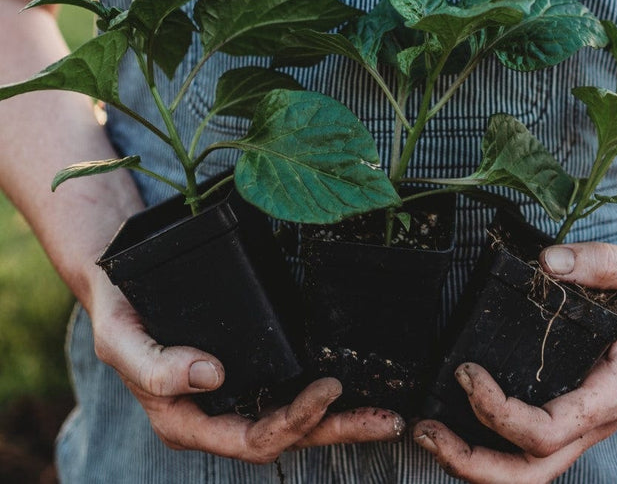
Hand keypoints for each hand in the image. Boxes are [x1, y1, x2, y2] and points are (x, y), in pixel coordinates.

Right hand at [90, 279, 404, 461]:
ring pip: (294, 418)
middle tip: (387, 418)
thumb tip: (211, 375)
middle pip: (286, 435)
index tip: (329, 387)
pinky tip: (352, 385)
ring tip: (386, 413)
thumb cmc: (119, 317)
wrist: (121, 289)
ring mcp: (235, 395)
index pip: (252, 437)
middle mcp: (217, 414)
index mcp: (187, 421)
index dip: (294, 420)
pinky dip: (323, 394)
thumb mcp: (120, 342)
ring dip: (340, 419)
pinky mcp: (248, 370)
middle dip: (338, 430)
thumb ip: (156, 367)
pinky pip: (289, 389)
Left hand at [414, 242, 616, 482]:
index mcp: (614, 393)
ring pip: (529, 468)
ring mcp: (585, 416)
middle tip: (422, 429)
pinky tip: (457, 411)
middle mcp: (597, 417)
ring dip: (475, 459)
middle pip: (531, 472)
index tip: (466, 371)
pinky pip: (532, 441)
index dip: (499, 413)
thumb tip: (547, 260)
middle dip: (472, 463)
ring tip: (427, 429)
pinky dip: (490, 438)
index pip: (548, 431)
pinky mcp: (576, 404)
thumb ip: (603, 263)